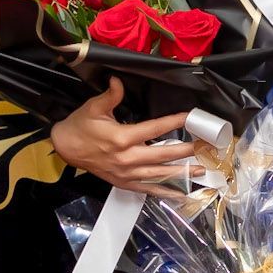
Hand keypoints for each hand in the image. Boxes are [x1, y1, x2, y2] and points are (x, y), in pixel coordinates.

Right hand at [48, 76, 201, 194]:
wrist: (65, 148)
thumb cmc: (80, 127)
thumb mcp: (93, 107)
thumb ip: (111, 95)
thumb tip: (119, 81)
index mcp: (122, 138)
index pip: (155, 129)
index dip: (175, 122)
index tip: (191, 117)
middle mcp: (127, 158)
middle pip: (164, 155)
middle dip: (187, 151)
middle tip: (206, 147)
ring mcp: (126, 173)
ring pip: (159, 174)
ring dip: (182, 172)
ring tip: (201, 169)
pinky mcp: (123, 182)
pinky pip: (148, 189)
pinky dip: (165, 191)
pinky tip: (180, 192)